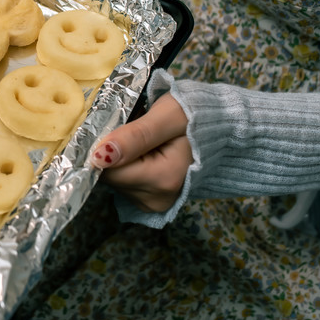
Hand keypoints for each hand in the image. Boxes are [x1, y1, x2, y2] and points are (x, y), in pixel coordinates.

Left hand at [88, 93, 191, 212]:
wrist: (220, 130)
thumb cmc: (194, 116)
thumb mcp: (167, 115)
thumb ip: (135, 135)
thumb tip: (99, 156)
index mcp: (163, 179)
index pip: (108, 169)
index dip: (104, 146)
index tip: (119, 126)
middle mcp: (157, 200)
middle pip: (110, 176)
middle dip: (114, 152)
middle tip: (135, 129)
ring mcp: (154, 205)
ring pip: (115, 180)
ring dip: (121, 158)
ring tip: (143, 141)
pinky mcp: (151, 203)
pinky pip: (124, 184)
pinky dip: (128, 166)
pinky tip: (145, 154)